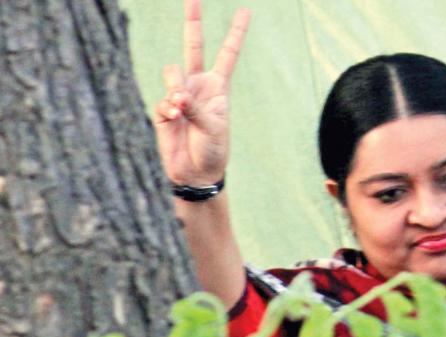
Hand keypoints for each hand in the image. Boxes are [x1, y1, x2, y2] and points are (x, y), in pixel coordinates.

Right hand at [154, 0, 250, 185]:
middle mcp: (197, 85)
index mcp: (217, 86)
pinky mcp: (163, 109)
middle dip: (192, 21)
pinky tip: (174, 120)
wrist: (195, 173)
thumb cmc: (212, 150)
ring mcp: (178, 95)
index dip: (236, 33)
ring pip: (172, 73)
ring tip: (182, 108)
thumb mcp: (213, 126)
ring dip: (176, 88)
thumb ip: (194, 105)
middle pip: (193, 46)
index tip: (245, 11)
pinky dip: (168, 110)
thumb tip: (175, 94)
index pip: (227, 54)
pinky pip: (163, 99)